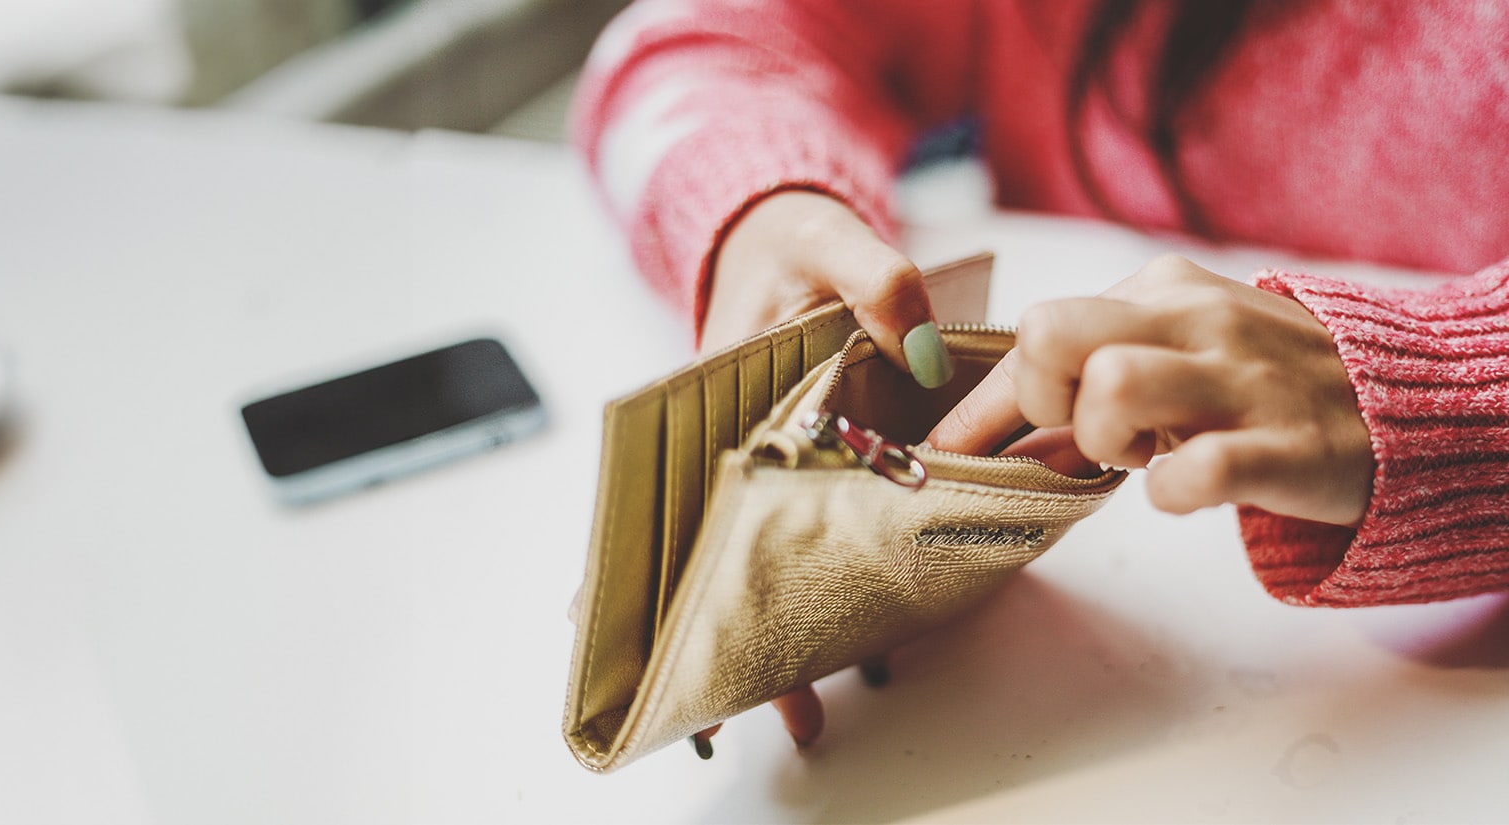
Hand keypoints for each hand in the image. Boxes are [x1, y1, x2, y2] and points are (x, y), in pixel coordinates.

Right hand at [692, 191, 941, 754]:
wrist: (793, 238)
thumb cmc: (792, 241)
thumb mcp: (828, 239)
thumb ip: (874, 281)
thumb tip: (918, 350)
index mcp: (708, 396)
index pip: (666, 493)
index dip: (641, 567)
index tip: (638, 631)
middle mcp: (726, 444)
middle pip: (710, 551)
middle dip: (716, 632)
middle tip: (731, 716)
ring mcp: (765, 466)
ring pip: (758, 560)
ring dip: (772, 631)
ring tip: (794, 714)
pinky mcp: (809, 472)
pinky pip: (809, 538)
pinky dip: (818, 592)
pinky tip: (839, 656)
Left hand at [930, 255, 1373, 524]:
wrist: (1402, 405)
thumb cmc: (1257, 385)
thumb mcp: (1174, 354)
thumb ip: (1085, 382)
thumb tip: (975, 436)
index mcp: (1160, 291)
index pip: (1036, 331)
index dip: (981, 403)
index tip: (948, 450)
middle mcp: (1197, 322)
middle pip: (1051, 334)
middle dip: (1038, 399)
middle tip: (1077, 433)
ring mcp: (1242, 382)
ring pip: (1112, 388)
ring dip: (1102, 441)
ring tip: (1138, 457)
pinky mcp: (1286, 447)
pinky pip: (1195, 468)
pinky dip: (1171, 492)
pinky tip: (1185, 489)